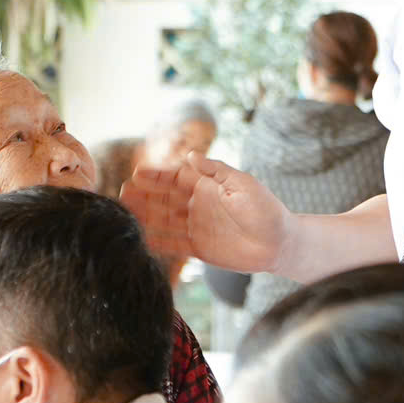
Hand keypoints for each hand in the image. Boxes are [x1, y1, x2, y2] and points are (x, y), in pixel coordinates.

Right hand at [120, 156, 288, 275]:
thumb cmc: (266, 209)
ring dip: (146, 215)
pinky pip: (173, 243)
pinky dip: (158, 240)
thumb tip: (192, 155)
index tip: (138, 174)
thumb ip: (216, 171)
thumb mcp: (242, 184)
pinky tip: (142, 237)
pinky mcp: (199, 248)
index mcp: (208, 187)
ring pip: (165, 219)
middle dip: (145, 195)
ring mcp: (197, 226)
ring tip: (125, 212)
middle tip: (123, 192)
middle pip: (165, 198)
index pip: (176, 179)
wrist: (279, 243)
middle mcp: (198, 205)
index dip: (157, 176)